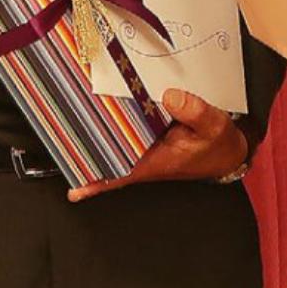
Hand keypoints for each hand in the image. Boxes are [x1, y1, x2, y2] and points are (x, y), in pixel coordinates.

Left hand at [67, 88, 249, 201]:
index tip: (74, 191)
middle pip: (109, 152)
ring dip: (96, 127)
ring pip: (114, 137)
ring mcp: (144, 144)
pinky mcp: (148, 132)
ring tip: (70, 109)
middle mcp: (145, 155)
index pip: (121, 175)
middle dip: (86, 144)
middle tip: (60, 128)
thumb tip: (170, 96)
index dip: (96, 183)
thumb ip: (196, 111)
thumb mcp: (214, 127)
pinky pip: (126, 125)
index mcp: (156, 161)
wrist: (227, 148)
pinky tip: (102, 102)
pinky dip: (115, 116)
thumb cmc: (218, 144)